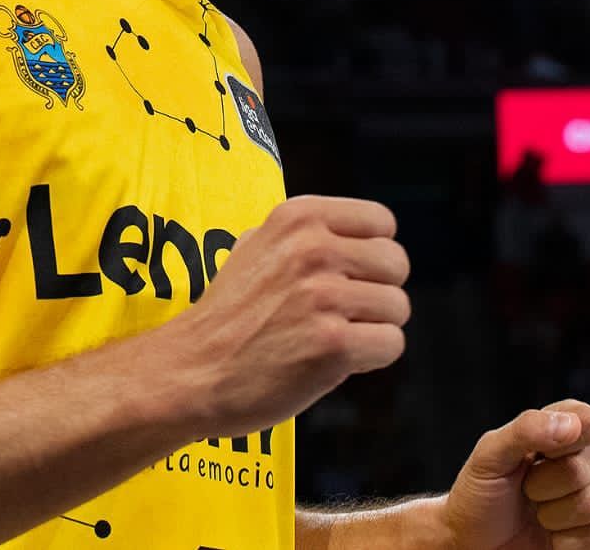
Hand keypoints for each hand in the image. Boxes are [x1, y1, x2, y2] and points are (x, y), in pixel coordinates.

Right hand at [167, 196, 410, 435]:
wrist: (191, 371)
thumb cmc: (227, 316)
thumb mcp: (254, 246)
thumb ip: (303, 236)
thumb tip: (356, 235)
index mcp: (297, 218)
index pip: (381, 221)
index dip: (373, 253)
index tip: (351, 276)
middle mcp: (313, 249)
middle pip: (396, 264)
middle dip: (378, 292)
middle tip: (343, 313)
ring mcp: (324, 296)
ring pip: (398, 307)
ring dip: (373, 328)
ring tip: (332, 338)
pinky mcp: (333, 344)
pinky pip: (391, 344)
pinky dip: (370, 359)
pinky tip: (334, 361)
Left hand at [441, 400, 589, 549]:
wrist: (476, 544)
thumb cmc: (481, 495)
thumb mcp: (490, 455)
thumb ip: (526, 430)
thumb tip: (573, 425)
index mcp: (560, 430)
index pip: (589, 421)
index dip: (567, 440)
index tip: (538, 455)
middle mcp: (586, 459)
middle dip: (547, 484)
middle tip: (526, 491)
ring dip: (555, 516)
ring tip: (538, 515)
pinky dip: (570, 543)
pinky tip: (554, 538)